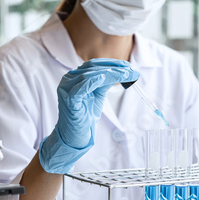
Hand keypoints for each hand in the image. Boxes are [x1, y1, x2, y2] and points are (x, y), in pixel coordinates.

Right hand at [39, 58, 139, 173]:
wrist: (76, 135)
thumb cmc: (86, 115)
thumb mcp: (98, 94)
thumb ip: (105, 81)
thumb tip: (123, 71)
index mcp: (74, 76)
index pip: (94, 64)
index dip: (112, 63)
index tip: (128, 66)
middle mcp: (68, 79)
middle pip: (93, 68)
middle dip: (115, 68)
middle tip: (132, 71)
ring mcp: (66, 88)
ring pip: (90, 75)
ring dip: (111, 74)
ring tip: (126, 75)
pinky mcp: (69, 99)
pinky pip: (82, 87)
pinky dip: (94, 81)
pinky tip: (105, 78)